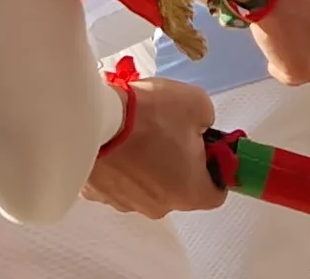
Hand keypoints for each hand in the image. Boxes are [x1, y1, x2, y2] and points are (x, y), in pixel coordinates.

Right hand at [85, 77, 225, 215]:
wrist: (92, 119)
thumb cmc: (148, 116)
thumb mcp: (197, 103)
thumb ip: (208, 120)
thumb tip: (199, 127)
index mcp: (190, 192)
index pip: (216, 192)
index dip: (215, 168)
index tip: (205, 145)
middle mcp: (160, 207)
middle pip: (179, 188)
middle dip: (178, 163)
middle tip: (167, 131)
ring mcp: (125, 203)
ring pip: (146, 186)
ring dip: (146, 165)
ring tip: (135, 133)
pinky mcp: (98, 194)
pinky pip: (117, 182)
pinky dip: (119, 166)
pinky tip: (113, 143)